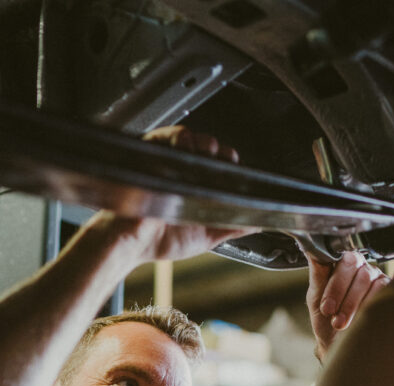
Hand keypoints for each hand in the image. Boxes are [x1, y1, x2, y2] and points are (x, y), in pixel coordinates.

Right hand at [87, 126, 248, 261]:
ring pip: (195, 139)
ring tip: (206, 157)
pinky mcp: (152, 152)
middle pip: (211, 149)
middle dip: (222, 153)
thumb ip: (234, 227)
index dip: (231, 164)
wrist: (132, 242)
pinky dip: (183, 138)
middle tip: (224, 163)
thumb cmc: (161, 240)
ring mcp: (169, 161)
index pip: (222, 166)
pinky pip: (171, 135)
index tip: (238, 169)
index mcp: (199, 188)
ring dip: (206, 145)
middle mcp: (185, 172)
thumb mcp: (207, 236)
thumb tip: (261, 223)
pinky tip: (188, 149)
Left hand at [306, 252, 389, 360]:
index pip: (343, 260)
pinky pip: (382, 292)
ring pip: (367, 282)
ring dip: (352, 306)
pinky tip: (360, 319)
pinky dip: (368, 308)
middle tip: (333, 319)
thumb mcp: (316, 298)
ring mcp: (377, 278)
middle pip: (357, 270)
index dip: (335, 285)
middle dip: (342, 296)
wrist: (338, 343)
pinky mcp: (390, 291)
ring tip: (341, 325)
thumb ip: (318, 275)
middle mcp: (362, 267)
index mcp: (343, 263)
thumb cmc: (326, 319)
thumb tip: (314, 252)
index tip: (326, 308)